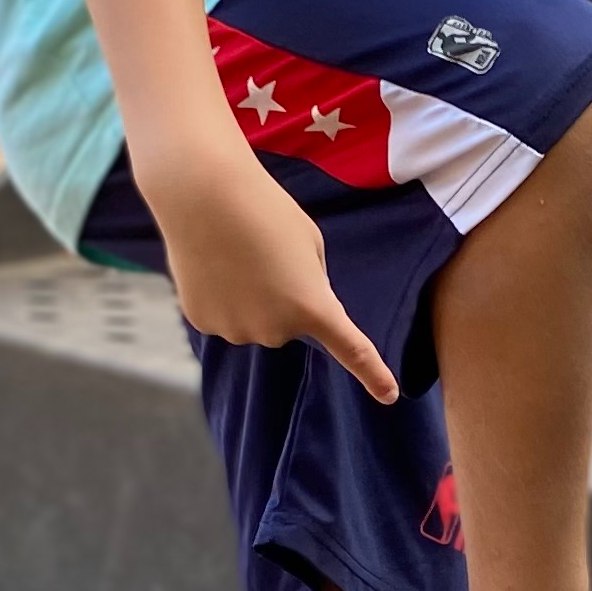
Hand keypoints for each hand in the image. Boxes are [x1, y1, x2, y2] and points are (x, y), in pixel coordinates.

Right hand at [143, 140, 399, 403]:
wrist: (204, 194)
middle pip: (289, 326)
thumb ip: (311, 283)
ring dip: (251, 298)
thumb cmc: (266, 209)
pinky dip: (221, 296)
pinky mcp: (203, 322)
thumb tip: (295, 308)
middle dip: (284, 299)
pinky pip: (223, 316)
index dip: (373, 374)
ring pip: (254, 322)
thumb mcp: (309, 244)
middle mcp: (276, 330)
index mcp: (313, 307)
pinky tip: (213, 264)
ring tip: (237, 254)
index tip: (389, 395)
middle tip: (268, 256)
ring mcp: (236, 330)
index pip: (351, 350)